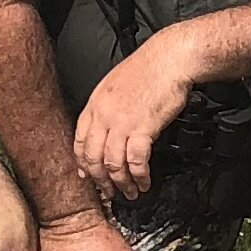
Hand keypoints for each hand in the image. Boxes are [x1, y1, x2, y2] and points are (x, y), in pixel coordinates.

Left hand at [71, 32, 197, 202]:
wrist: (170, 58)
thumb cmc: (149, 69)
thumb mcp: (116, 85)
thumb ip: (106, 108)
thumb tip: (105, 130)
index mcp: (95, 104)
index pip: (80, 142)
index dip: (83, 164)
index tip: (89, 176)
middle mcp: (104, 115)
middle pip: (93, 158)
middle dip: (101, 181)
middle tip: (110, 192)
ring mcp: (122, 122)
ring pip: (112, 164)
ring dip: (121, 183)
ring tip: (130, 192)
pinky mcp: (143, 128)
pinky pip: (135, 161)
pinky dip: (139, 176)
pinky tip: (144, 181)